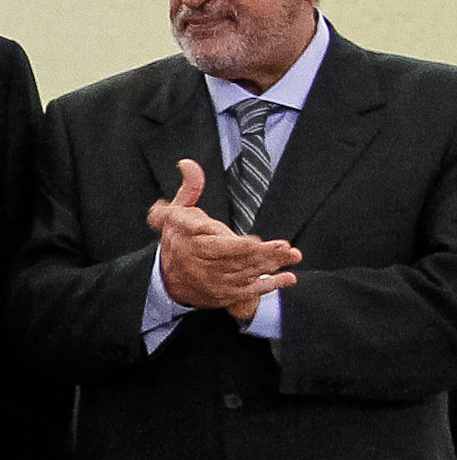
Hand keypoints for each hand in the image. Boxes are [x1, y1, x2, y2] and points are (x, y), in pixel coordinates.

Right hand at [148, 158, 297, 314]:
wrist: (167, 279)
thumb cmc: (178, 239)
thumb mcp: (178, 211)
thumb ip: (189, 188)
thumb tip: (188, 164)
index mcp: (189, 242)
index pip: (212, 245)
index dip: (235, 245)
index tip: (254, 241)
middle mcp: (200, 265)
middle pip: (235, 260)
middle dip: (262, 254)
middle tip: (284, 247)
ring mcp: (214, 282)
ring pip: (245, 274)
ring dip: (271, 266)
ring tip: (291, 255)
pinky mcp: (225, 295)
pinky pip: (249, 292)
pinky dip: (270, 285)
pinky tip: (288, 278)